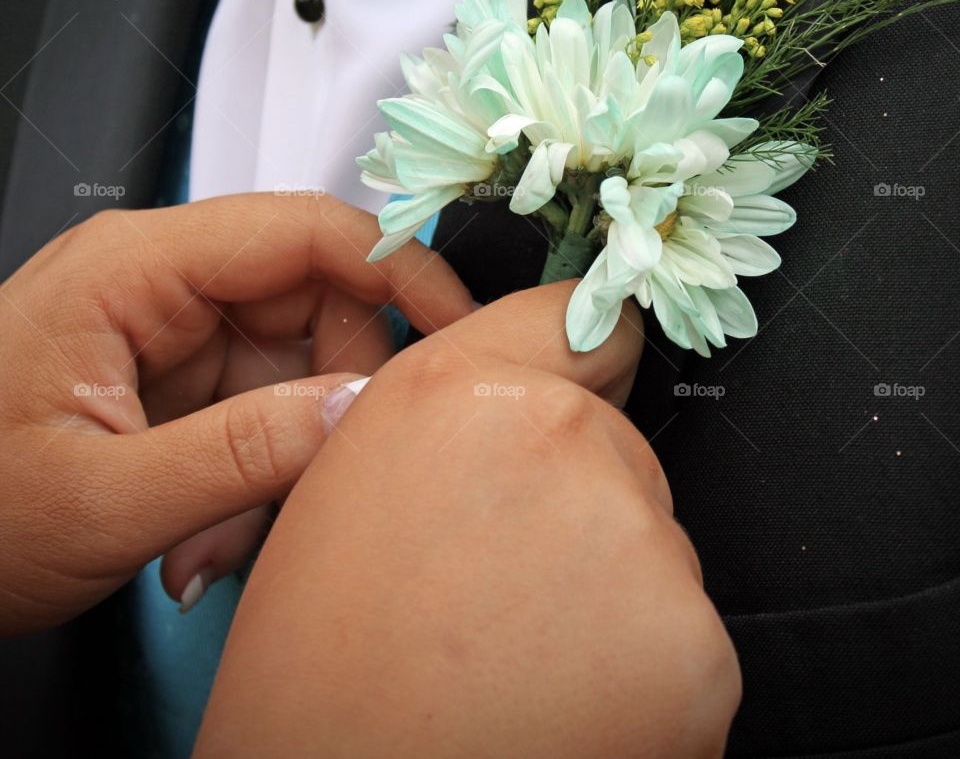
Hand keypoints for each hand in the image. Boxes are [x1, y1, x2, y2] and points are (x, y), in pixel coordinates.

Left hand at [0, 193, 473, 634]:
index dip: (398, 270)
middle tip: (310, 488)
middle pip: (317, 302)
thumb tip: (362, 409)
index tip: (458, 329)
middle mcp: (162, 281)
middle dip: (329, 403)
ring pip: (297, 367)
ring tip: (222, 541)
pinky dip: (257, 478)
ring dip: (286, 460)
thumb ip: (242, 454)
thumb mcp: (101, 497)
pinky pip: (262, 409)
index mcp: (137, 266)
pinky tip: (207, 537)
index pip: (305, 229)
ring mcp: (172, 329)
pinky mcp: (176, 378)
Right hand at [196, 284, 740, 758]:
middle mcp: (555, 437)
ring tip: (522, 666)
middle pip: (616, 447)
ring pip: (651, 542)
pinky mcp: (694, 644)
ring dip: (612, 595)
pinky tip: (565, 711)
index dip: (586, 361)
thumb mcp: (344, 492)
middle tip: (504, 594)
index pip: (579, 321)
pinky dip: (647, 674)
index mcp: (454, 392)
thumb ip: (448, 418)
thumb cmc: (316, 676)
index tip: (596, 383)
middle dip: (582, 507)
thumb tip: (532, 394)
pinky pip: (683, 635)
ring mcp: (636, 539)